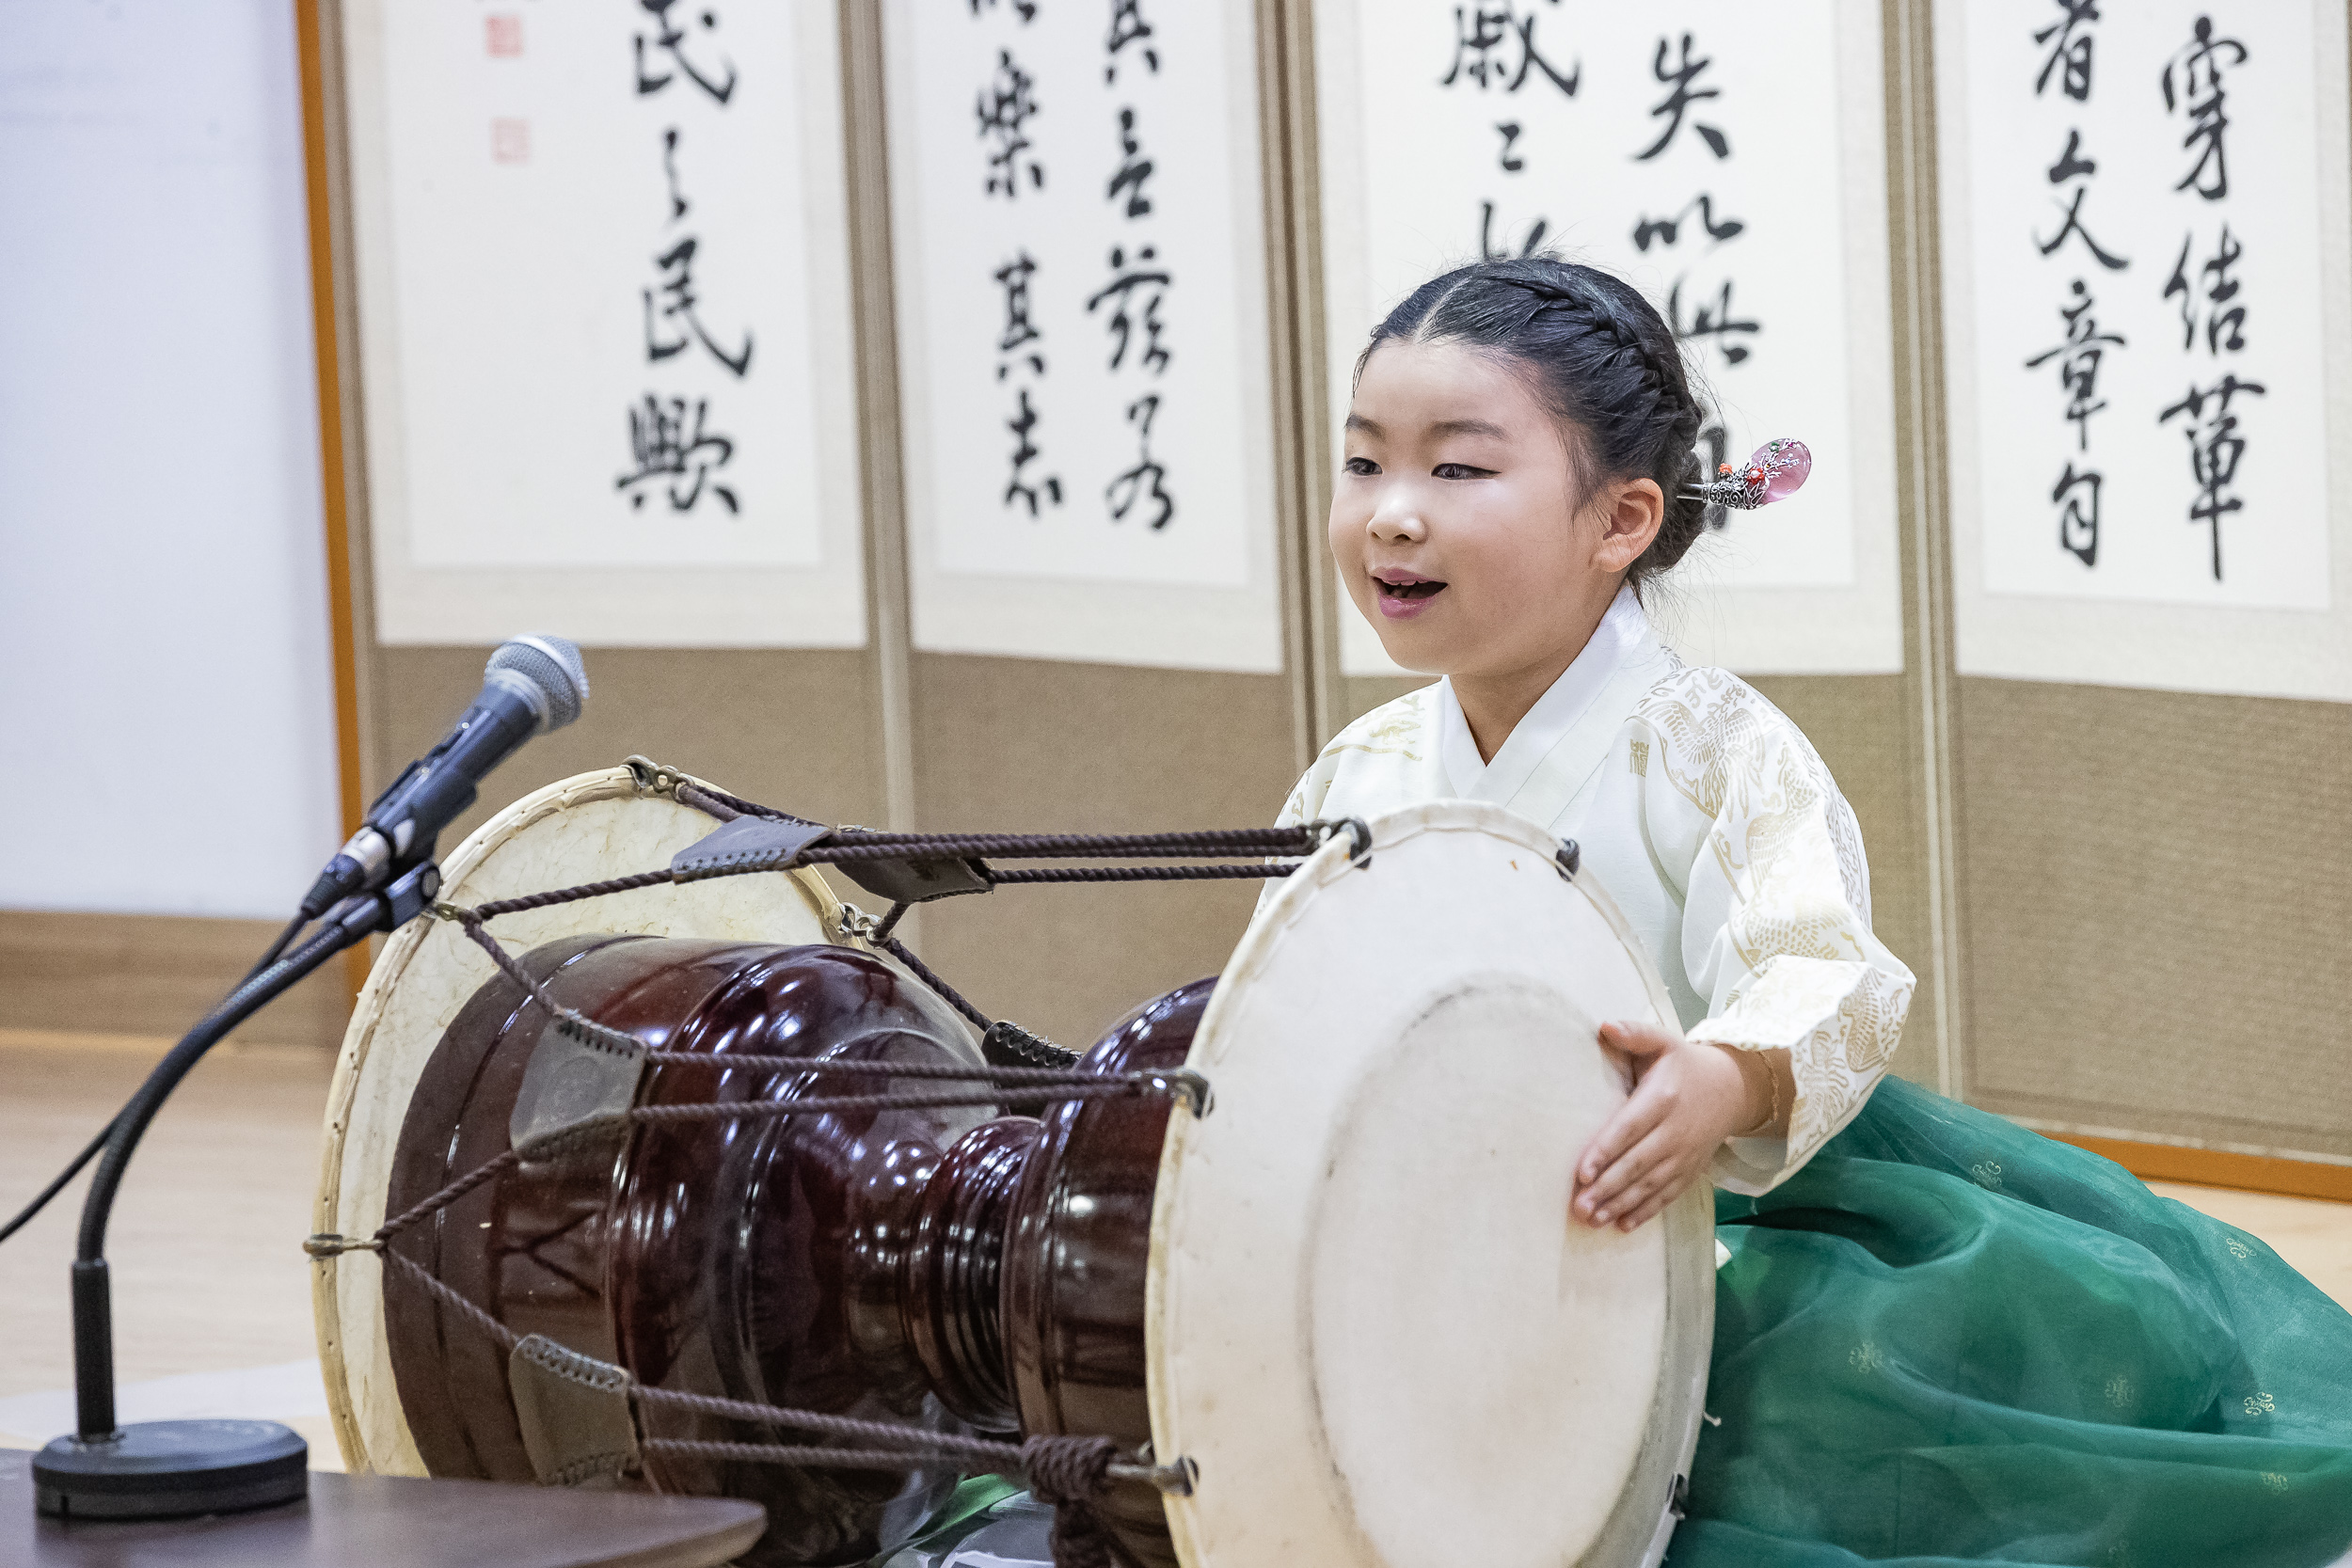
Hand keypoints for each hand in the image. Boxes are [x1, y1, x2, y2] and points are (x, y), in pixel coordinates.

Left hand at [1570, 1021, 1758, 1232]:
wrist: (1732, 1088)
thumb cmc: (1684, 1064)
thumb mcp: (1663, 1041)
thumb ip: (1635, 1033)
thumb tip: (1605, 1026)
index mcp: (1663, 1097)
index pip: (1630, 1127)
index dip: (1606, 1150)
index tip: (1582, 1171)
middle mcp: (1675, 1130)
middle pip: (1638, 1163)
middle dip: (1608, 1187)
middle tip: (1580, 1206)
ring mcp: (1685, 1154)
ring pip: (1650, 1184)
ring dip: (1621, 1204)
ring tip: (1593, 1220)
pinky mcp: (1690, 1170)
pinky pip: (1667, 1195)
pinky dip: (1646, 1212)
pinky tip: (1623, 1225)